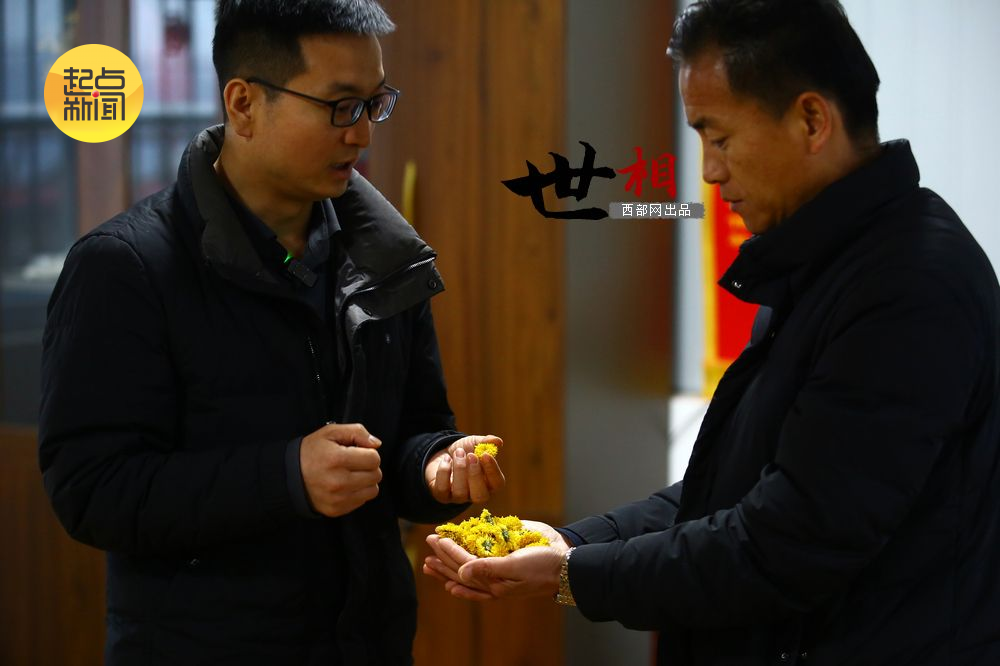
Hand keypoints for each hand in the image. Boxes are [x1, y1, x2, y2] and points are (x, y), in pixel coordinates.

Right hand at [300, 422, 381, 516]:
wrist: (289, 476)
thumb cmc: (311, 452)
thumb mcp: (330, 433)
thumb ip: (357, 432)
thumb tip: (376, 444)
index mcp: (336, 459)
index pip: (374, 459)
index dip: (369, 452)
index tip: (358, 452)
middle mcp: (338, 481)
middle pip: (376, 475)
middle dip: (369, 467)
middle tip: (354, 463)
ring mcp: (338, 498)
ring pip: (373, 490)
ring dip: (366, 481)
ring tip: (351, 474)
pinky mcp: (337, 510)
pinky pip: (362, 501)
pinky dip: (358, 492)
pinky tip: (345, 485)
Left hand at [423, 520, 570, 600]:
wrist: (566, 565)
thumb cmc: (543, 565)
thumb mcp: (516, 566)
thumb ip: (488, 569)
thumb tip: (460, 574)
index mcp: (493, 580)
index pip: (465, 563)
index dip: (449, 551)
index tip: (436, 539)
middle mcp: (492, 579)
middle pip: (462, 568)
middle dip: (443, 556)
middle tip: (428, 542)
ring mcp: (497, 573)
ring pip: (467, 573)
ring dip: (448, 566)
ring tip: (429, 563)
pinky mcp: (504, 567)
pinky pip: (480, 577)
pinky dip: (465, 577)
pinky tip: (452, 583)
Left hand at [425, 435, 504, 503]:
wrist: (443, 452)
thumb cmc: (464, 452)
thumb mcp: (475, 444)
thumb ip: (486, 443)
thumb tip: (498, 441)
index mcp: (489, 483)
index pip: (497, 484)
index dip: (492, 470)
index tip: (486, 454)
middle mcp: (475, 494)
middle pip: (480, 496)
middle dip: (475, 475)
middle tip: (470, 455)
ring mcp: (458, 497)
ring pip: (460, 492)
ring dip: (459, 469)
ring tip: (458, 452)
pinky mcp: (442, 496)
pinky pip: (442, 489)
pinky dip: (444, 470)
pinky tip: (446, 459)